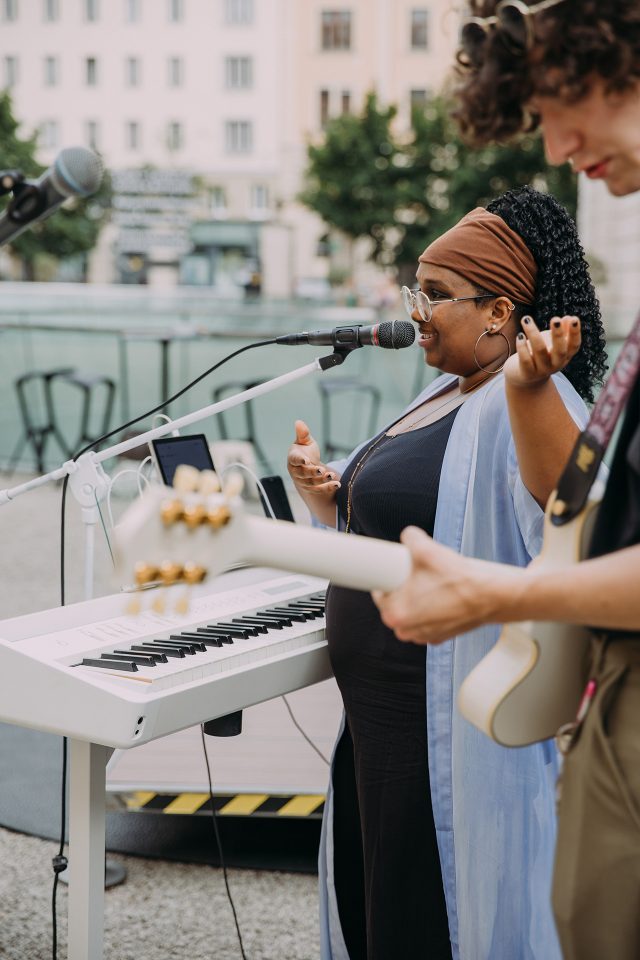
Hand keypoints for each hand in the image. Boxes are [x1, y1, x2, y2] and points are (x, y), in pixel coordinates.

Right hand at [287, 420, 340, 500]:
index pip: (294, 460)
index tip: (306, 461)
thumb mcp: (305, 441)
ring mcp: (303, 481)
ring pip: (312, 483)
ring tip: (332, 475)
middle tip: (322, 470)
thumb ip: (303, 434)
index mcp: (293, 459)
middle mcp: (296, 472)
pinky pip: (320, 490)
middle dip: (312, 472)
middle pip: (303, 474)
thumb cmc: (305, 451)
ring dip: (322, 480)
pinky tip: (337, 484)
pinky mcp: (312, 488)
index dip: (299, 461)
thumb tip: (298, 422)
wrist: (307, 466)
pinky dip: (328, 488)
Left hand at [372, 527, 519, 644]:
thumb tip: (407, 536)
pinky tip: (441, 597)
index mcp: (394, 612)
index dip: (386, 577)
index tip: (394, 571)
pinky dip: (430, 610)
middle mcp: (405, 630)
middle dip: (403, 588)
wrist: (492, 597)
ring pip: (410, 613)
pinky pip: (426, 621)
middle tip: (416, 574)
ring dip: (416, 600)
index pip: (379, 591)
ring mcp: (423, 636)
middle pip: (394, 603)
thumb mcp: (427, 548)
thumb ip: (409, 537)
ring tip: (431, 584)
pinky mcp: (439, 637)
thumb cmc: (460, 579)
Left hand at [503, 314, 581, 388]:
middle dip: (558, 334)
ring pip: (539, 351)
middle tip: (555, 319)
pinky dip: (522, 347)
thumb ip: (562, 331)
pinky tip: (519, 335)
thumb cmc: (541, 355)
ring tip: (526, 319)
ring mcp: (542, 370)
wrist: (526, 378)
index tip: (574, 319)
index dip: (575, 333)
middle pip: (560, 350)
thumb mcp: (553, 343)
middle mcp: (556, 364)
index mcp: (565, 356)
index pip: (574, 345)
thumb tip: (568, 318)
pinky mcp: (527, 373)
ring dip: (533, 333)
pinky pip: (525, 360)